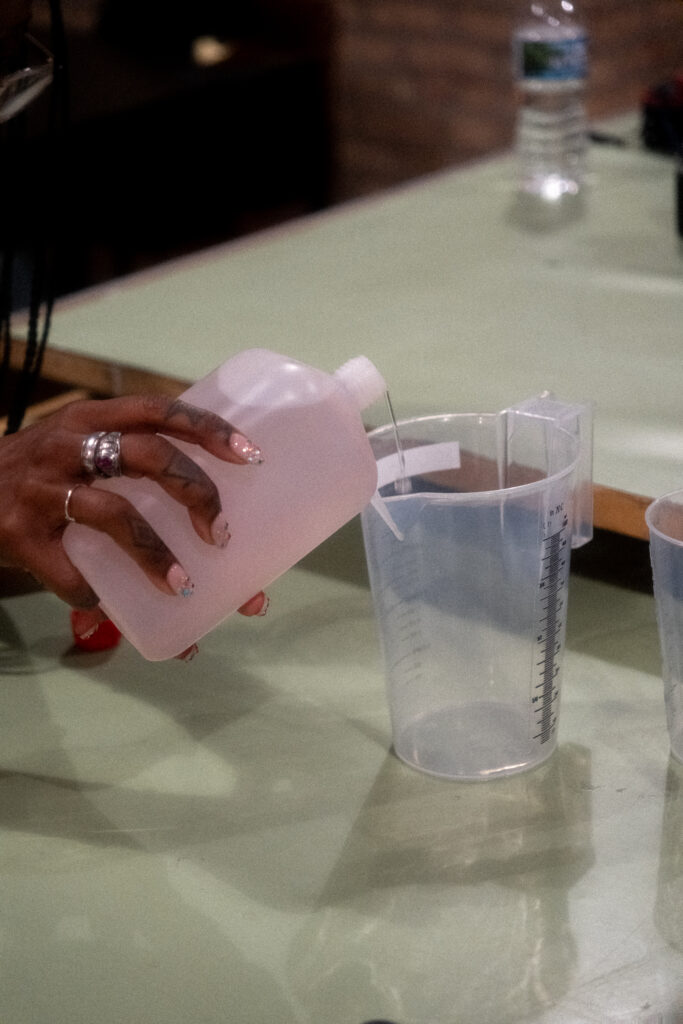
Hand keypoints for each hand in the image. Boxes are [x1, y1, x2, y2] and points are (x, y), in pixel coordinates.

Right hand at [0, 394, 267, 638]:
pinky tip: (108, 606)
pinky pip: (69, 571)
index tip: (252, 456)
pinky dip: (95, 595)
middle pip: (150, 456)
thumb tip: (214, 521)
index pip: (160, 409)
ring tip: (182, 587)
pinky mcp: (19, 533)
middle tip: (222, 535)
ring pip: (114, 515)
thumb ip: (133, 467)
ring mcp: (43, 488)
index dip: (210, 428)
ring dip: (157, 555)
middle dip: (197, 493)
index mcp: (94, 419)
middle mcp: (69, 445)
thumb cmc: (42, 475)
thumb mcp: (79, 448)